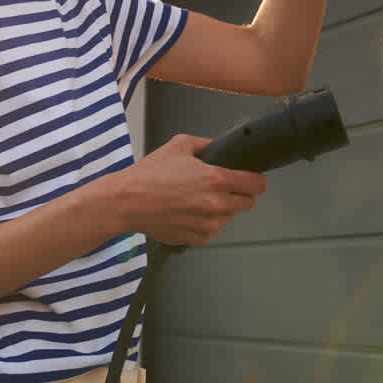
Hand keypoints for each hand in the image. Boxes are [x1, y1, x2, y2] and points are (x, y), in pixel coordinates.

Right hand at [109, 135, 268, 246]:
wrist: (126, 202)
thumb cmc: (149, 175)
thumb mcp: (179, 145)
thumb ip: (206, 144)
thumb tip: (219, 146)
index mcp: (216, 179)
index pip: (256, 185)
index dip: (256, 180)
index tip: (253, 180)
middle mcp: (216, 204)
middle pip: (248, 203)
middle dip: (239, 195)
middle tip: (221, 188)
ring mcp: (207, 224)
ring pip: (230, 217)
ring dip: (222, 209)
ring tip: (197, 200)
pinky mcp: (197, 238)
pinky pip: (213, 231)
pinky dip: (206, 223)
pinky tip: (189, 212)